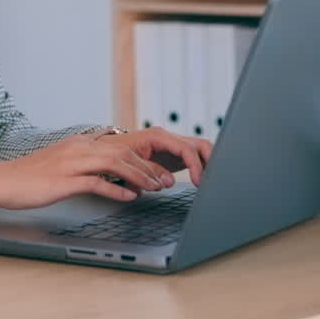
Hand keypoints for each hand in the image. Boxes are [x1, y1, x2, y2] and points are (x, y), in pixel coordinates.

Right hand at [0, 128, 210, 212]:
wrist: (1, 181)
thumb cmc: (29, 178)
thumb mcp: (60, 166)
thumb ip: (83, 166)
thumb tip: (106, 175)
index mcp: (78, 144)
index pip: (118, 147)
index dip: (142, 159)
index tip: (158, 171)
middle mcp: (77, 149)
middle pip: (122, 153)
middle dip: (148, 167)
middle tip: (166, 181)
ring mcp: (70, 163)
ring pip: (115, 164)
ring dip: (139, 176)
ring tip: (154, 188)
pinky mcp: (63, 180)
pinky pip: (97, 183)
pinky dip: (117, 190)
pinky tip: (130, 198)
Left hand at [95, 127, 213, 186]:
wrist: (107, 150)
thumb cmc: (115, 153)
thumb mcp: (129, 163)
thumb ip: (148, 171)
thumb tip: (167, 182)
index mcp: (158, 136)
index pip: (186, 148)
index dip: (195, 165)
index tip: (198, 181)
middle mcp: (168, 138)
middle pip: (200, 145)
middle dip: (210, 162)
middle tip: (212, 181)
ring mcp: (173, 145)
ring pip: (200, 149)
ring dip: (208, 164)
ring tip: (212, 182)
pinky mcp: (174, 154)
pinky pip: (194, 157)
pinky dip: (202, 167)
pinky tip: (204, 180)